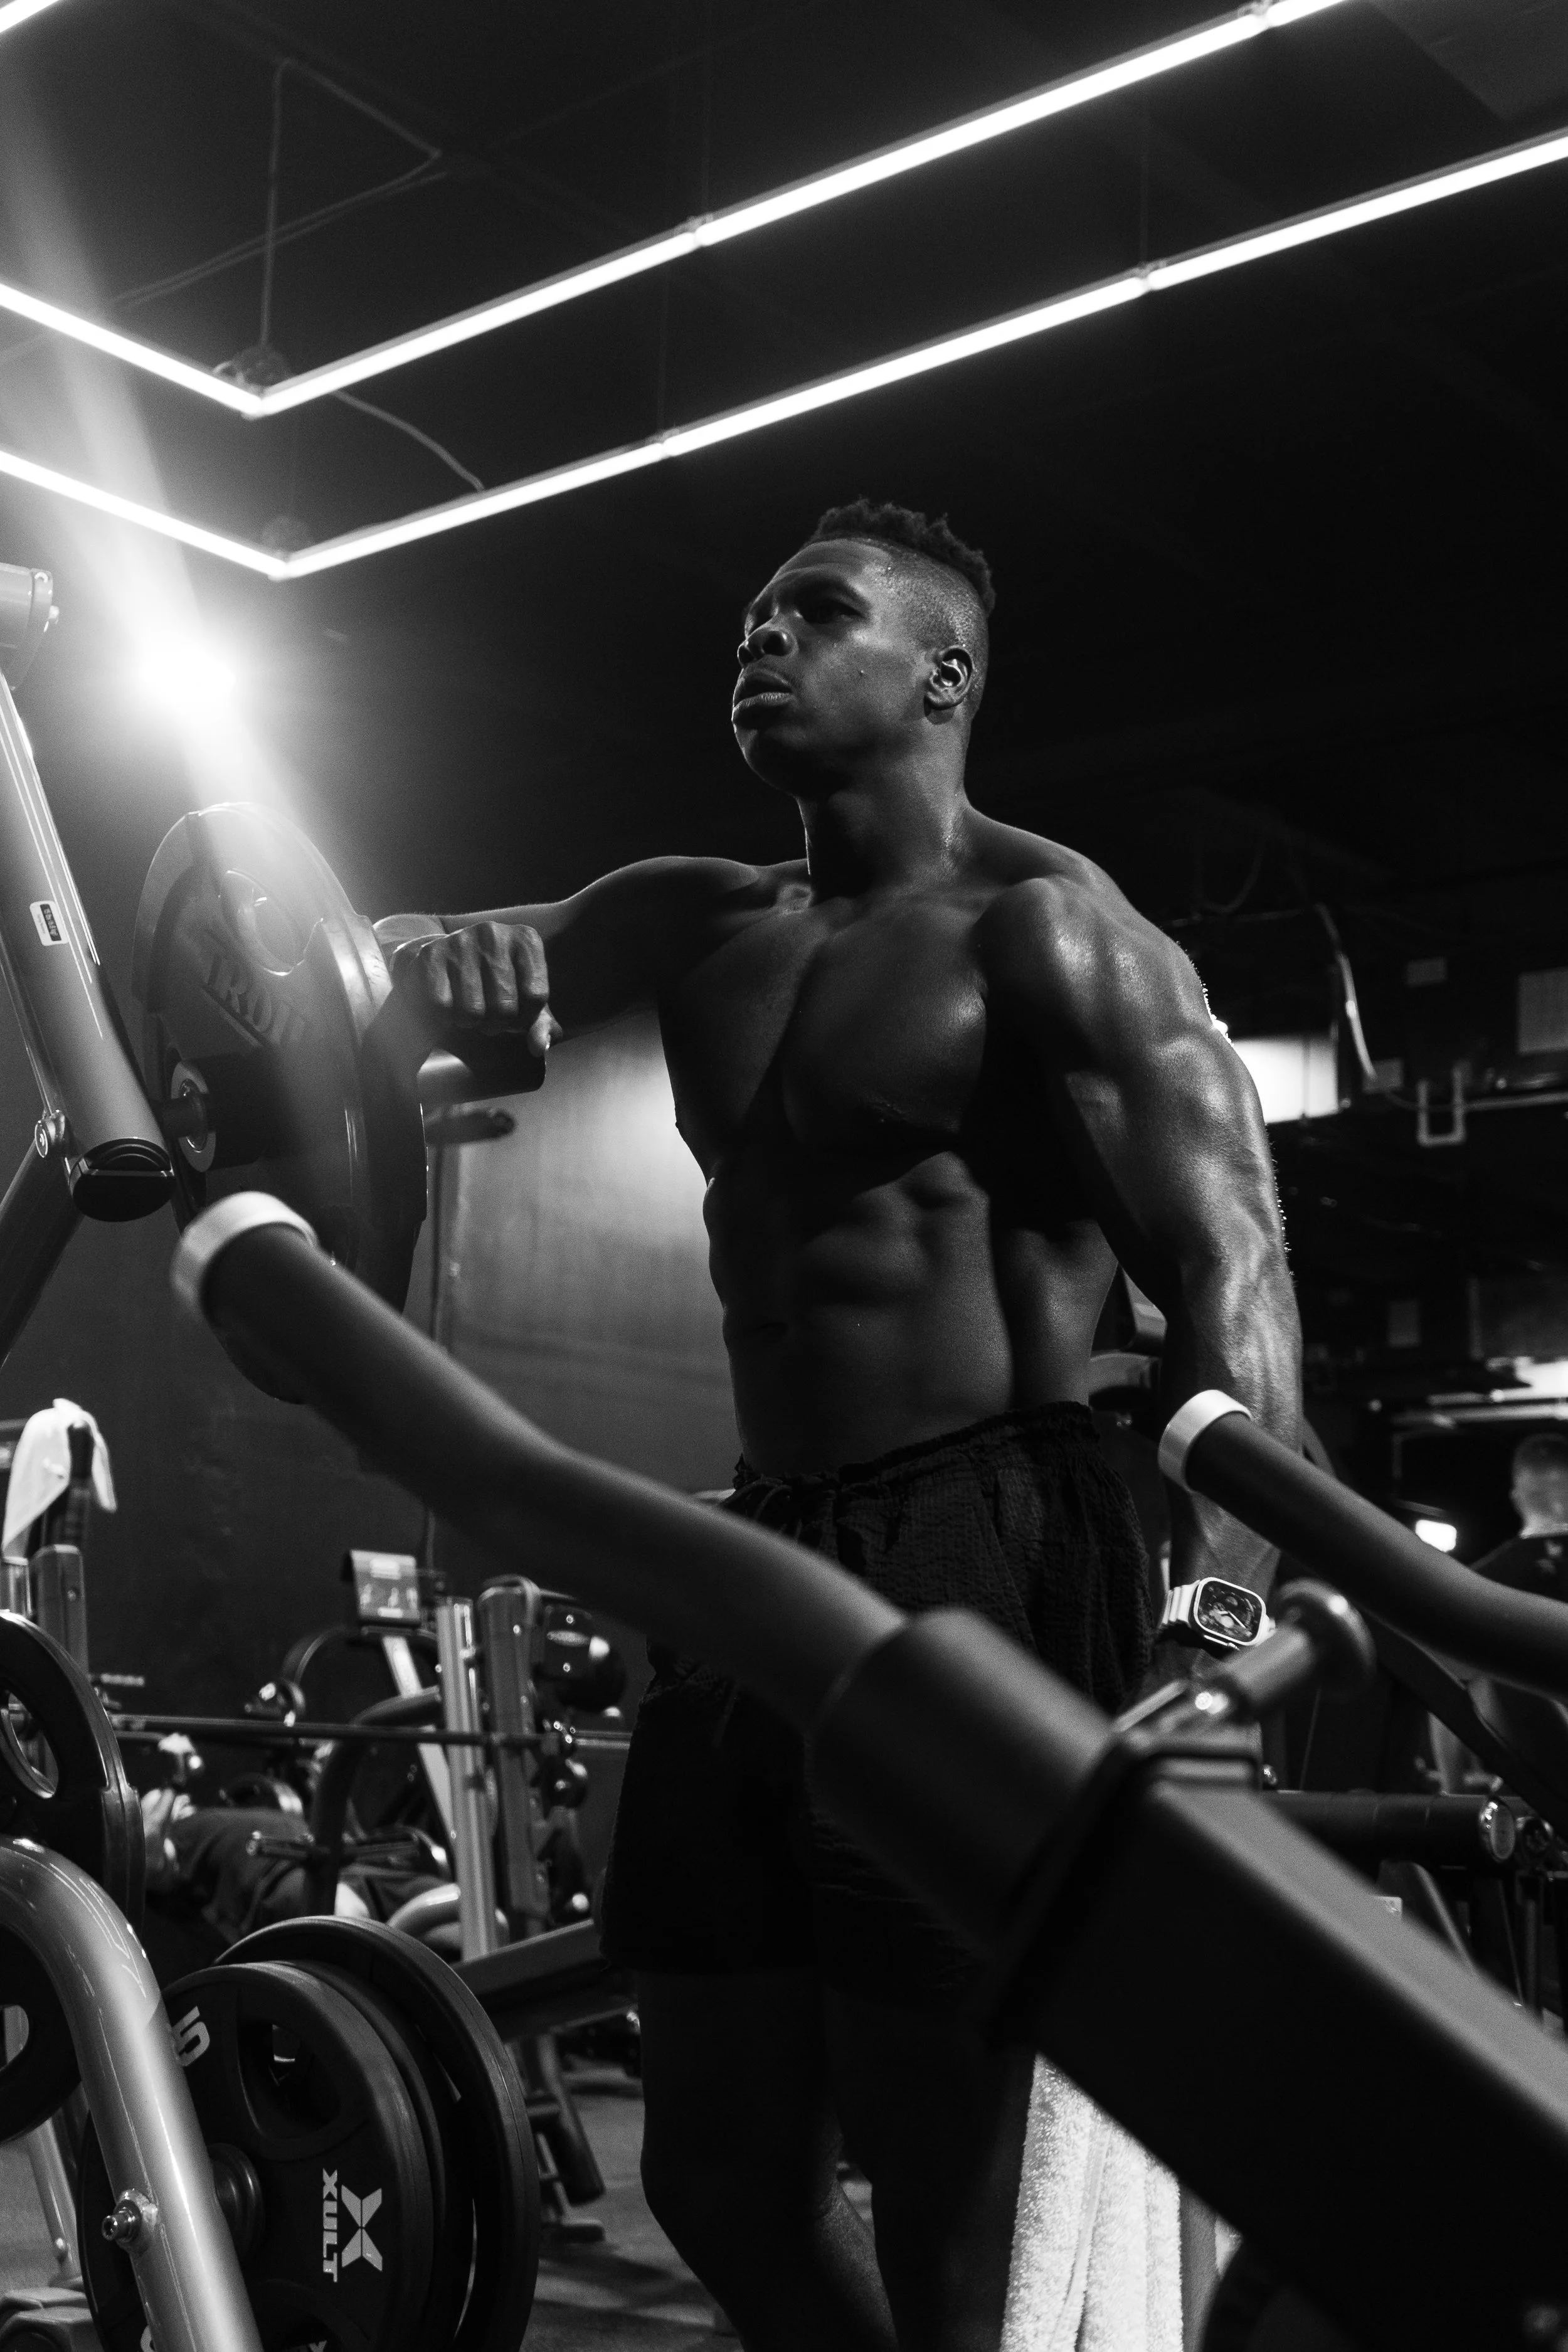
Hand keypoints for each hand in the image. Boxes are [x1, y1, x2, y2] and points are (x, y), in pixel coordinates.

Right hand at [379, 918, 561, 1060]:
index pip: (536, 997)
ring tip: (470, 1010)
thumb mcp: (525, 999)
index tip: (515, 1014)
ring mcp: (461, 941)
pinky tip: (450, 1005)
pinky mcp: (431, 954)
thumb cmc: (495, 982)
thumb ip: (540, 1025)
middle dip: (497, 1024)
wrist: (445, 958)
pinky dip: (445, 1017)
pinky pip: (443, 1006)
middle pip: (505, 1007)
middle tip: (489, 1016)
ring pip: (473, 1011)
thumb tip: (540, 1048)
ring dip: (470, 1023)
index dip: (525, 1018)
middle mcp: (494, 934)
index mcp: (526, 940)